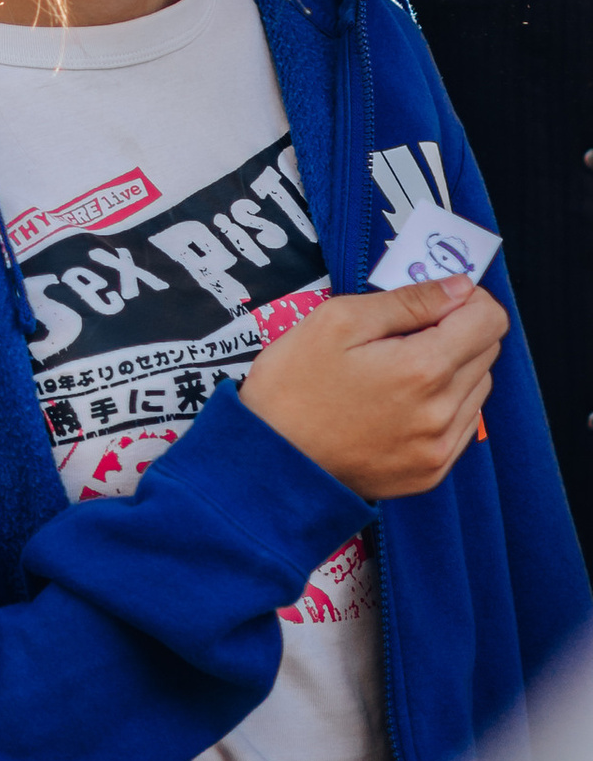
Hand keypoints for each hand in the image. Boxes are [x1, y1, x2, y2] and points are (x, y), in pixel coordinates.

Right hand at [240, 274, 503, 497]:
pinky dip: (444, 405)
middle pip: (488, 352)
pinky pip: (463, 426)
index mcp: (423, 368)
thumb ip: (407, 300)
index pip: (490, 319)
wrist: (270, 461)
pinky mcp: (432, 473)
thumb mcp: (338, 320)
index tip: (435, 299)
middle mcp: (443, 412)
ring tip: (398, 370)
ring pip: (478, 389)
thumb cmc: (294, 384)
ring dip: (453, 370)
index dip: (466, 299)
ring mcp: (440, 448)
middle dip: (458, 331)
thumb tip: (459, 288)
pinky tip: (401, 402)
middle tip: (406, 332)